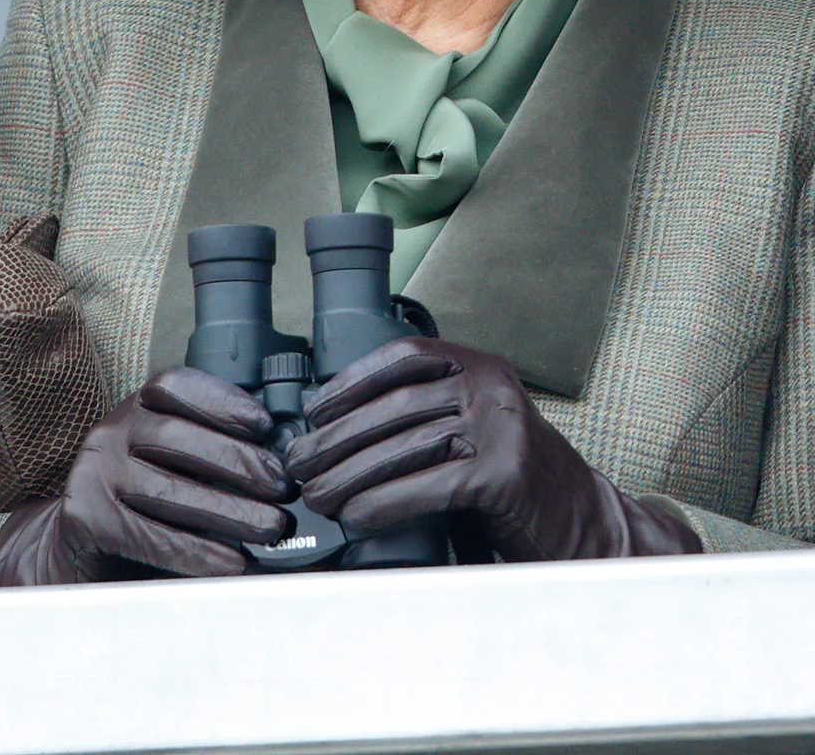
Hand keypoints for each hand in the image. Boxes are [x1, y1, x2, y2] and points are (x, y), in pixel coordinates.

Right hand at [0, 366, 290, 584]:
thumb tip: (278, 467)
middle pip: (176, 437)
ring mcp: (94, 473)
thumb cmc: (141, 508)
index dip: (221, 401)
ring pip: (168, 490)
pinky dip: (198, 552)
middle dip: (238, 461)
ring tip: (272, 528)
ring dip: (229, 511)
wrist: (76, 551)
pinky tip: (233, 563)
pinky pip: (151, 535)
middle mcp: (109, 433)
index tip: (264, 425)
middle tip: (283, 489)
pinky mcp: (87, 517)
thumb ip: (209, 459)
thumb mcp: (170, 467)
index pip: (173, 387)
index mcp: (133, 411)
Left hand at [282, 337, 699, 561]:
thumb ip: (426, 415)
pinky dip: (383, 504)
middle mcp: (491, 388)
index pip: (402, 357)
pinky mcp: (504, 474)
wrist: (586, 527)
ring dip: (348, 476)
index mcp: (480, 367)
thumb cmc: (514, 482)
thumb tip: (336, 427)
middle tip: (298, 464)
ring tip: (316, 495)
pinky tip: (356, 518)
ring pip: (402, 449)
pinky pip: (427, 487)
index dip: (351, 382)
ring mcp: (501, 428)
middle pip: (393, 408)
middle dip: (336, 439)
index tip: (313, 410)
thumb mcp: (474, 428)